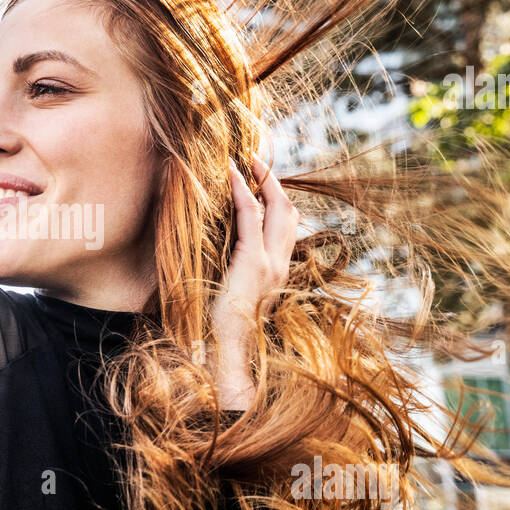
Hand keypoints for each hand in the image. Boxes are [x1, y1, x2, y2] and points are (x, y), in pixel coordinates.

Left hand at [208, 154, 298, 409]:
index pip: (286, 226)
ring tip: (246, 161)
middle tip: (256, 160)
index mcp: (277, 270)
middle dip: (274, 182)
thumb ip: (234, 271)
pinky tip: (232, 177)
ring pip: (277, 208)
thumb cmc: (221, 325)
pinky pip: (251, 216)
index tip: (261, 180)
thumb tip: (220, 253)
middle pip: (289, 212)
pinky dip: (242, 191)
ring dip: (262, 180)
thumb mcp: (233, 292)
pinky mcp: (253, 261)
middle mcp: (281, 263)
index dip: (277, 200)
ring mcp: (271, 262)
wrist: (225, 348)